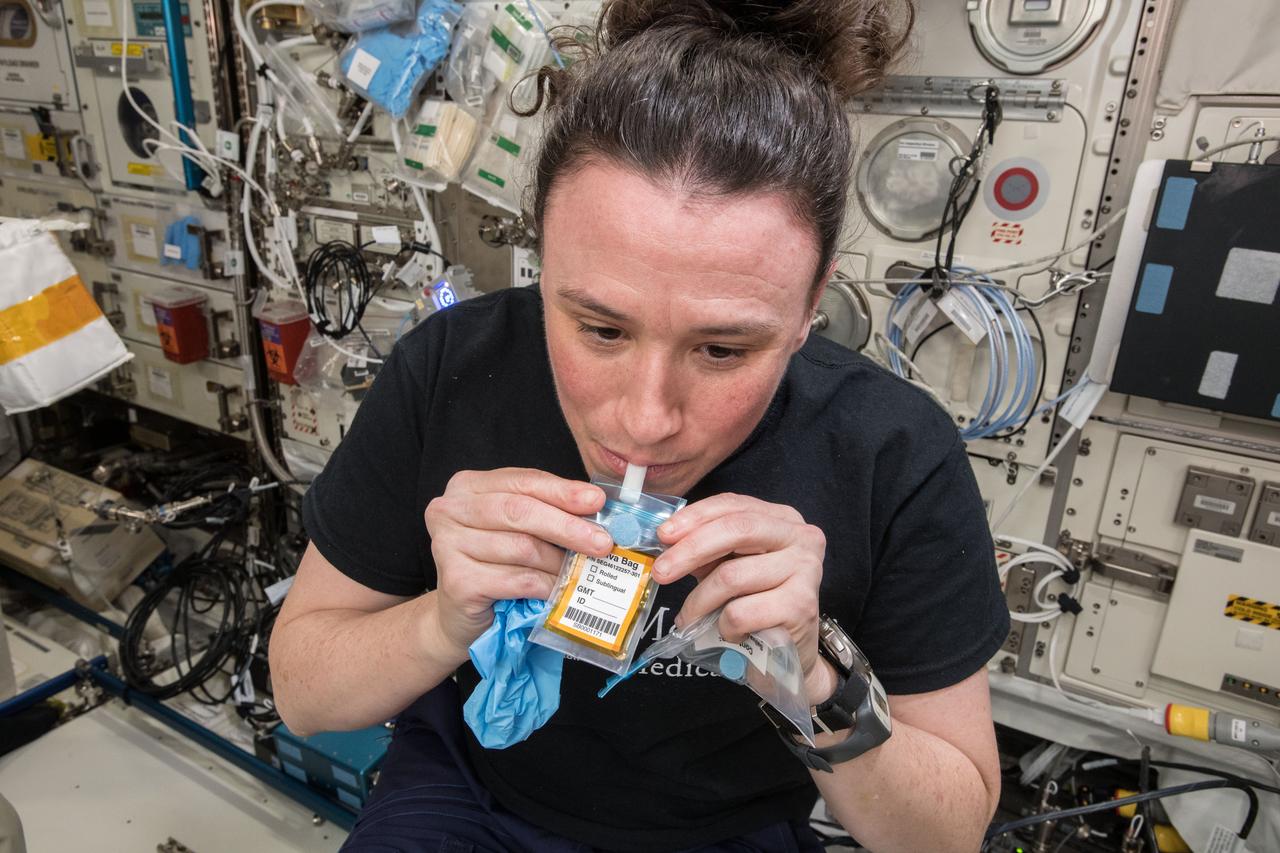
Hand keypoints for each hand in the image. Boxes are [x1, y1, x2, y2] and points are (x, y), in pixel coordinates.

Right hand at [424, 468, 609, 659]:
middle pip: (520, 511)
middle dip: (567, 526)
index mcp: (467, 486)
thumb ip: (545, 513)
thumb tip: (596, 512)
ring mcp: (447, 544)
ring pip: (522, 547)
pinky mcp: (456, 580)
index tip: (597, 501)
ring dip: (558, 563)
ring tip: (579, 572)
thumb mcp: (516, 530)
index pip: (522, 480)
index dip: (562, 491)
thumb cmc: (492, 567)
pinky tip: (557, 591)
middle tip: (602, 541)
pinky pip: (517, 579)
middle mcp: (449, 510)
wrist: (459, 617)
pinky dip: (545, 586)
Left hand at [653, 494, 836, 705]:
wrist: (791, 654)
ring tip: (689, 618)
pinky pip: (741, 612)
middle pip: (736, 530)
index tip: (663, 535)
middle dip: (690, 551)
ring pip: (732, 576)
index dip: (695, 516)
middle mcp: (801, 537)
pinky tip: (728, 634)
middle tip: (660, 572)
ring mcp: (806, 570)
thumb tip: (667, 541)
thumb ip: (706, 550)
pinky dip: (723, 626)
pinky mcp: (801, 606)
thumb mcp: (730, 567)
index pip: (734, 504)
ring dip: (699, 602)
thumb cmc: (757, 604)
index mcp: (782, 519)